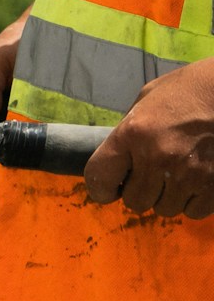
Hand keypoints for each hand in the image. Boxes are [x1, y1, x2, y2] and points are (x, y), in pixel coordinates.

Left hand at [87, 58, 213, 217]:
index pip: (98, 180)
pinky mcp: (213, 187)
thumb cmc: (193, 88)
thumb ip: (129, 129)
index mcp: (134, 133)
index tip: (113, 186)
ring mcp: (188, 175)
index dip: (102, 188)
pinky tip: (201, 177)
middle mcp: (157, 157)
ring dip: (170, 196)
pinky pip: (193, 212)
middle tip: (157, 172)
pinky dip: (195, 200)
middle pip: (134, 202)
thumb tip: (117, 160)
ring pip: (165, 209)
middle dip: (143, 190)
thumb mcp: (151, 97)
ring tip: (183, 170)